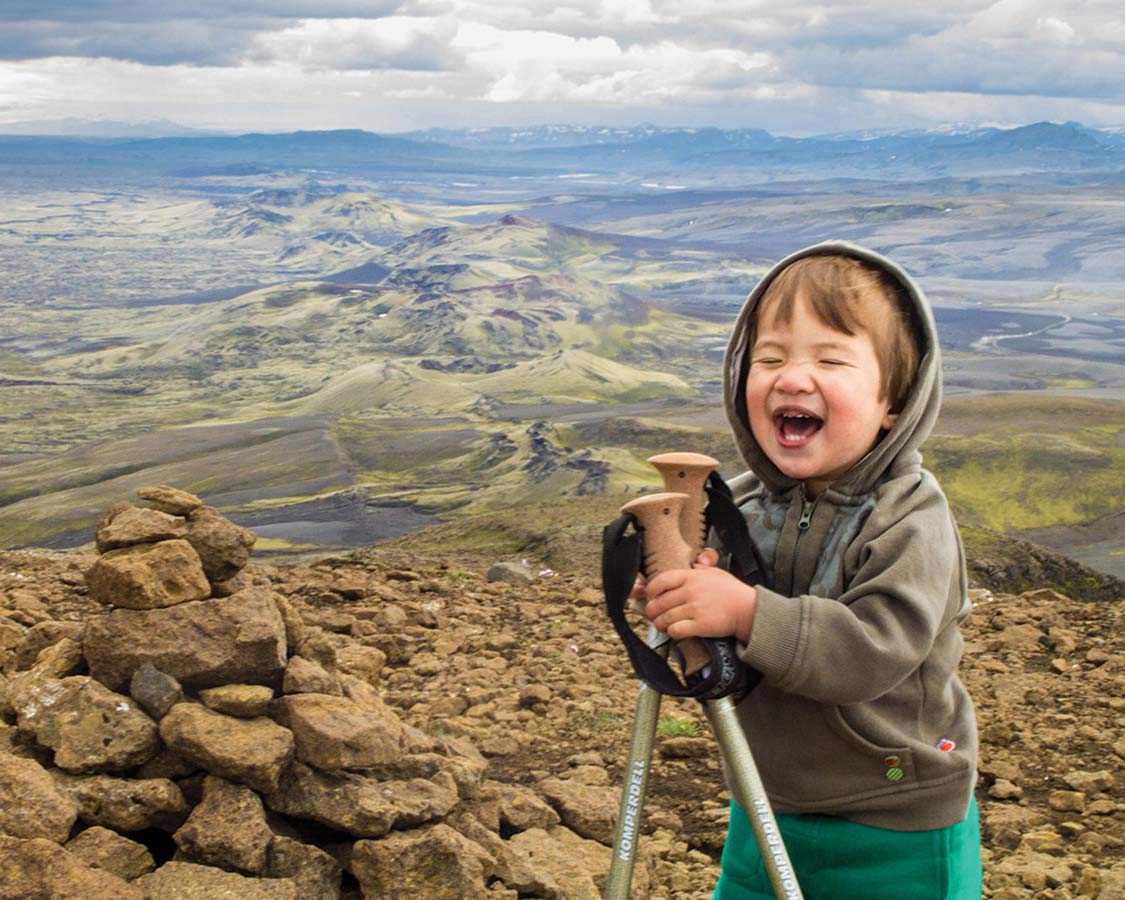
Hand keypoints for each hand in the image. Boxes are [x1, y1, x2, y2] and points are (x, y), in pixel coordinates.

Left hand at [643, 549, 757, 643]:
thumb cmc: (732, 592)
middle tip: (654, 615)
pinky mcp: (701, 625)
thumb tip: (695, 561)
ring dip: (660, 624)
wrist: (748, 610)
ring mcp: (696, 608)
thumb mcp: (716, 572)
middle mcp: (692, 591)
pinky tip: (676, 631)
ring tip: (662, 625)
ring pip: (665, 618)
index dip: (650, 590)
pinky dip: (672, 632)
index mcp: (693, 576)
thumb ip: (701, 567)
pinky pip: (676, 630)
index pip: (661, 580)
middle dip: (652, 611)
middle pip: (659, 602)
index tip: (650, 595)